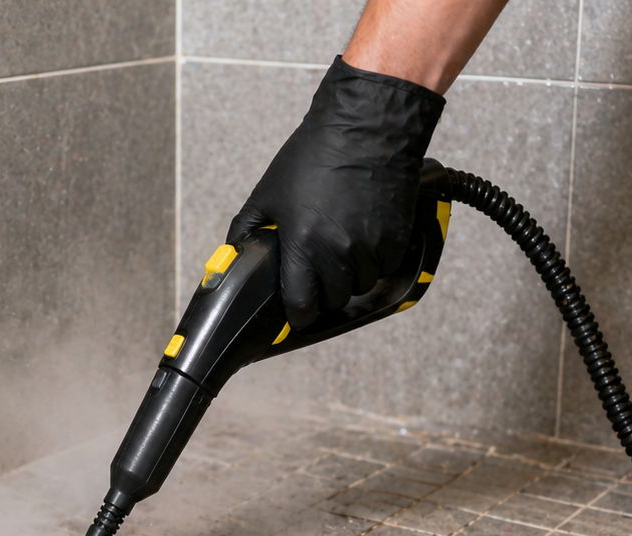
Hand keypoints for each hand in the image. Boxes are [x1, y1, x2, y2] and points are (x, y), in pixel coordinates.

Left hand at [228, 57, 444, 327]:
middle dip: (325, 292)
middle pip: (334, 300)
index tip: (297, 310)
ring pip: (362, 285)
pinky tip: (363, 235)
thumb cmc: (314, 156)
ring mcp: (372, 247)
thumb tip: (234, 258)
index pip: (302, 306)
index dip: (298, 312)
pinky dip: (375, 260)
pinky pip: (385, 266)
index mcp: (304, 245)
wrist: (366, 127)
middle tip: (318, 273)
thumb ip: (247, 231)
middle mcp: (339, 252)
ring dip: (351, 276)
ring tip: (341, 247)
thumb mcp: (268, 193)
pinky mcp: (397, 238)